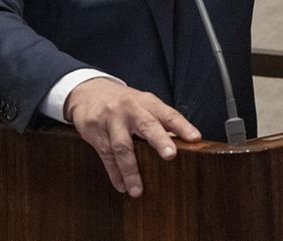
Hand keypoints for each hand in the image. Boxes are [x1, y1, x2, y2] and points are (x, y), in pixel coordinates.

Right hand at [63, 77, 201, 197]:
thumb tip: (183, 145)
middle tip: (170, 155)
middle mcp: (130, 109)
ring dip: (130, 170)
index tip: (194, 138)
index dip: (182, 126)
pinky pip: (106, 154)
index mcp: (147, 103)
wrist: (88, 91)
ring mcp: (111, 119)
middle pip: (146, 125)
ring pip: (122, 145)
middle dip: (159, 140)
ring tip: (137, 190)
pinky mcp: (94, 130)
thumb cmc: (124, 102)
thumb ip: (161, 122)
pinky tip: (121, 185)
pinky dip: (114, 173)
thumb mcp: (143, 105)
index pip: (168, 114)